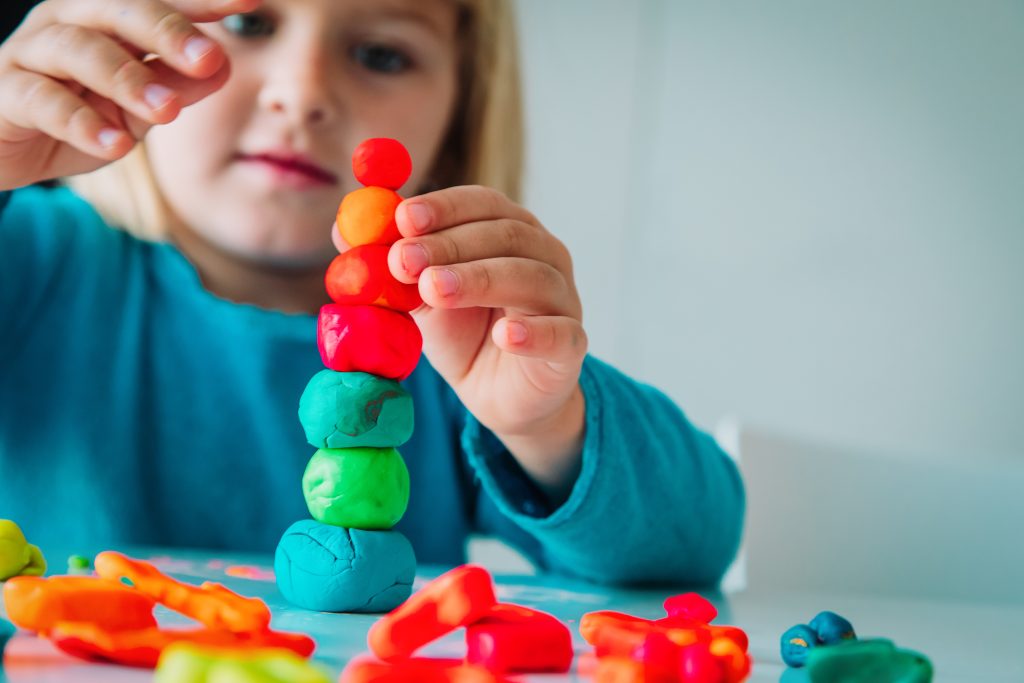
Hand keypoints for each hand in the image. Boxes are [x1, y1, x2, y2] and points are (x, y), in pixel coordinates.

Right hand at [0, 0, 258, 190]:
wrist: (6, 146)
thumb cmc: (81, 114)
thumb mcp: (138, 109)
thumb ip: (176, 87)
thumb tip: (224, 66)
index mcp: (107, 19)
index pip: (160, 2)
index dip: (203, 1)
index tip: (249, 2)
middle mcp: (69, 23)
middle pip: (117, 10)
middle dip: (167, 30)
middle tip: (210, 57)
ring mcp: (33, 54)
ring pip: (79, 50)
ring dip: (128, 80)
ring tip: (169, 112)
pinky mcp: (6, 92)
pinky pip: (43, 102)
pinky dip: (82, 124)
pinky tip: (116, 145)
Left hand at [387, 186, 588, 497]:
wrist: (497, 395)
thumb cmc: (464, 334)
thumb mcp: (419, 296)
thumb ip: (390, 263)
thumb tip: (342, 229)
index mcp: (509, 232)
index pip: (483, 203)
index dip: (444, 207)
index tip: (402, 218)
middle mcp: (545, 256)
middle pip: (506, 236)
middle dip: (450, 244)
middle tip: (404, 260)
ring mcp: (563, 300)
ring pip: (531, 278)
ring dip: (479, 279)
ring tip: (433, 290)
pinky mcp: (571, 347)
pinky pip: (561, 334)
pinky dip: (535, 332)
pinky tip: (506, 334)